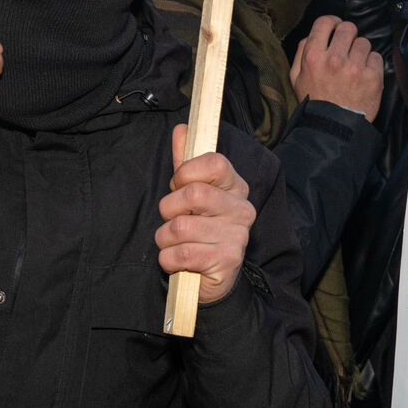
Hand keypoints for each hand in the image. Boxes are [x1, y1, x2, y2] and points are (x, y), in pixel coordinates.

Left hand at [155, 124, 256, 304]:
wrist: (212, 278)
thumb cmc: (198, 228)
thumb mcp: (190, 192)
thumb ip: (185, 162)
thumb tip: (181, 129)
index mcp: (235, 187)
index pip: (214, 162)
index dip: (187, 172)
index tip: (179, 185)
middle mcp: (242, 210)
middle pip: (193, 194)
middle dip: (168, 208)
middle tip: (173, 219)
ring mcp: (237, 237)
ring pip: (180, 227)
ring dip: (165, 237)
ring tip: (174, 243)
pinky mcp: (227, 263)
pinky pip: (181, 254)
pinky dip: (168, 259)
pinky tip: (177, 260)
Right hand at [290, 15, 383, 120]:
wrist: (333, 127)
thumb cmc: (315, 101)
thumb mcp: (296, 77)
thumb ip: (301, 52)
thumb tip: (313, 35)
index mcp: (313, 57)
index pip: (325, 22)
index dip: (332, 21)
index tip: (336, 27)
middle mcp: (334, 59)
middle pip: (348, 28)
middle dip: (348, 35)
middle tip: (347, 47)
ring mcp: (354, 68)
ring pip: (364, 42)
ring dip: (360, 51)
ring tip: (355, 64)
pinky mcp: (372, 77)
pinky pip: (376, 57)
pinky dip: (371, 64)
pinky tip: (364, 74)